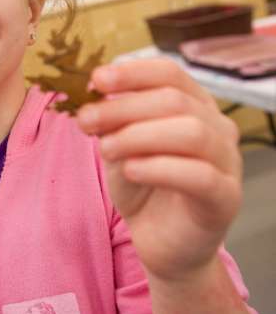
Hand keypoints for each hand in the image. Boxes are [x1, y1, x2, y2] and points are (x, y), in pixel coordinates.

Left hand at [77, 59, 242, 281]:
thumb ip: (110, 121)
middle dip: (122, 107)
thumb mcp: (118, 145)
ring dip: (138, 135)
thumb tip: (91, 95)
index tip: (95, 80)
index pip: (168, 73)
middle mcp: (216, 127)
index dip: (131, 72)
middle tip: (86, 120)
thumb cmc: (142, 184)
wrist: (160, 240)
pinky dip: (158, 167)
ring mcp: (227, 162)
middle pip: (174, 100)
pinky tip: (130, 170)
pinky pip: (199, 175)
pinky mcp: (226, 198)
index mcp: (192, 105)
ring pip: (191, 132)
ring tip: (105, 149)